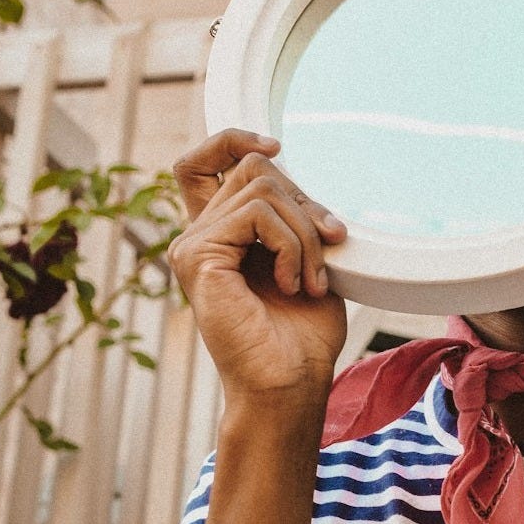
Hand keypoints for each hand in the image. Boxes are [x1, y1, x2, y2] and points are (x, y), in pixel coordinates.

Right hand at [167, 129, 347, 406]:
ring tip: (310, 279)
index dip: (234, 139)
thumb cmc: (302, 332)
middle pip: (254, 168)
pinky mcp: (197, 257)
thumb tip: (285, 163)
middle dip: (305, 200)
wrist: (290, 383)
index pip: (201, 161)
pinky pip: (256, 213)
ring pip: (262, 186)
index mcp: (220, 234)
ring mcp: (192, 245)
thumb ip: (290, 214)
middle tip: (330, 243)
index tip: (279, 146)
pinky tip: (294, 283)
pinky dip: (291, 244)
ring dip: (305, 231)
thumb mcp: (306, 257)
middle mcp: (199, 235)